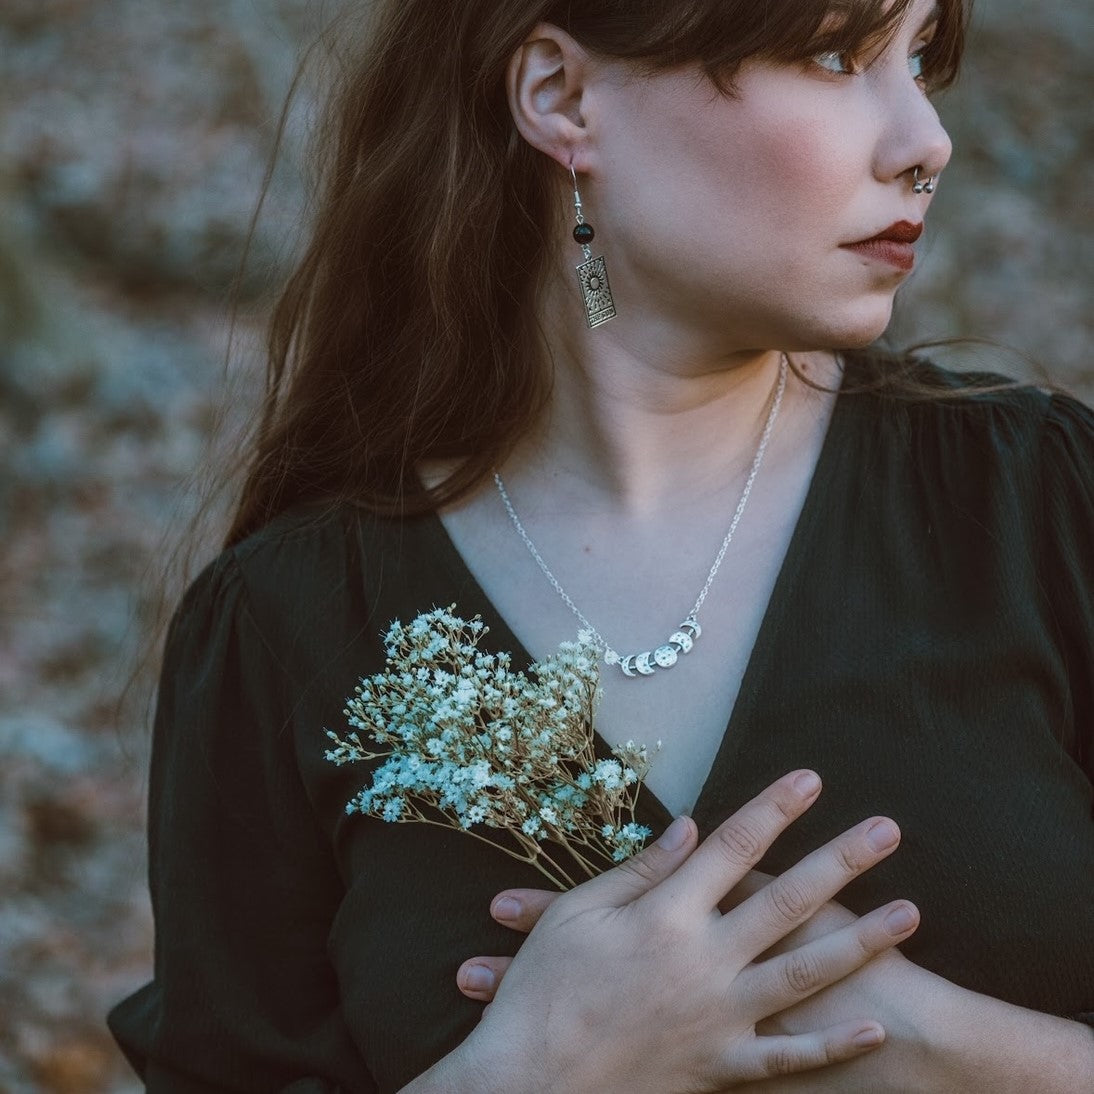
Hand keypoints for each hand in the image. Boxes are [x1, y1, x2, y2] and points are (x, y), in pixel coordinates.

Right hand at [445, 771, 918, 1093]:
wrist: (529, 1083)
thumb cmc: (544, 990)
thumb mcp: (577, 914)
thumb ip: (640, 871)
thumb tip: (689, 829)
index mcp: (667, 915)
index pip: (734, 848)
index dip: (774, 809)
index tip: (810, 780)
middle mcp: (704, 961)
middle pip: (786, 899)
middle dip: (840, 860)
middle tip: (887, 830)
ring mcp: (719, 1018)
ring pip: (805, 973)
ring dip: (861, 942)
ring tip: (909, 913)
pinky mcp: (720, 1067)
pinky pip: (788, 1059)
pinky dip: (832, 1044)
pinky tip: (873, 1025)